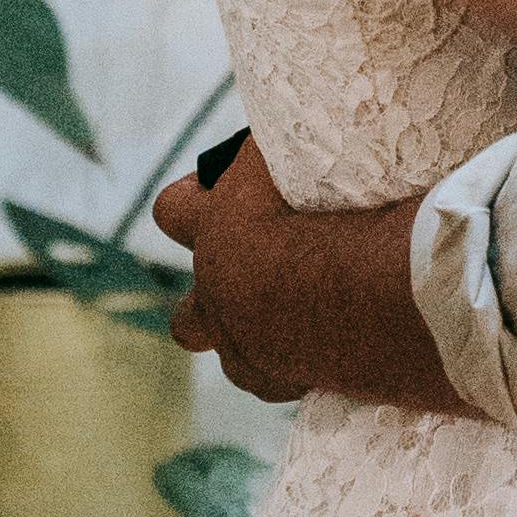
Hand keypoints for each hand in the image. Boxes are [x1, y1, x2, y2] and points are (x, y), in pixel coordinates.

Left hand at [153, 140, 333, 398]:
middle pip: (185, 320)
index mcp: (213, 232)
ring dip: (253, 343)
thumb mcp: (286, 156)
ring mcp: (245, 351)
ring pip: (232, 361)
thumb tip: (264, 132)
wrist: (344, 293)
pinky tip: (331, 349)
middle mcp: (216, 299)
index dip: (189, 202)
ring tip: (301, 320)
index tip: (217, 191)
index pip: (172, 210)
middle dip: (209, 302)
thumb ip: (268, 150)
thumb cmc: (318, 212)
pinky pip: (281, 383)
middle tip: (256, 279)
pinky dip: (299, 368)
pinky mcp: (282, 384)